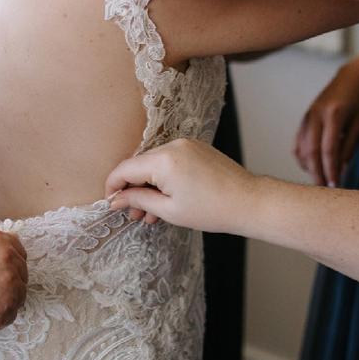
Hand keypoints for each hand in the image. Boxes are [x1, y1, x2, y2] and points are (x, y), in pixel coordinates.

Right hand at [0, 227, 28, 334]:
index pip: (18, 249)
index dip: (10, 262)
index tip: (1, 272)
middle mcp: (8, 258)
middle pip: (22, 272)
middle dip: (8, 282)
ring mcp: (11, 284)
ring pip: (20, 295)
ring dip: (5, 300)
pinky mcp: (8, 307)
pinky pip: (11, 314)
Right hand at [105, 138, 258, 232]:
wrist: (248, 202)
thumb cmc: (212, 210)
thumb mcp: (169, 211)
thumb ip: (138, 201)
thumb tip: (117, 199)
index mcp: (163, 160)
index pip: (125, 169)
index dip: (113, 186)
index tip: (110, 202)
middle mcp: (172, 145)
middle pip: (139, 165)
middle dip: (133, 190)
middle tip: (133, 215)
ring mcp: (185, 144)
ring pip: (154, 164)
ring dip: (148, 186)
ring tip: (150, 214)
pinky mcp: (195, 148)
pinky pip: (169, 161)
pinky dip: (163, 178)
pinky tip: (165, 199)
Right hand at [296, 57, 358, 186]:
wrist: (348, 78)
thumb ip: (349, 146)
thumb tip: (340, 169)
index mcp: (333, 115)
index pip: (329, 149)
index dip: (330, 170)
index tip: (335, 186)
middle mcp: (316, 115)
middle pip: (311, 151)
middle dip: (317, 173)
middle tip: (323, 190)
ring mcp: (307, 117)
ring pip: (301, 148)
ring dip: (308, 168)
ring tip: (318, 182)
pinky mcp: (303, 119)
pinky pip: (297, 143)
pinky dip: (302, 158)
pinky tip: (310, 167)